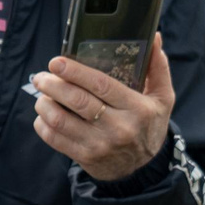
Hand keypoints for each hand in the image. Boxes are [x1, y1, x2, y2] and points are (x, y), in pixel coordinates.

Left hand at [32, 36, 174, 181]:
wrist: (144, 168)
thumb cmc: (149, 125)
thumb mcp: (162, 98)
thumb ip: (158, 67)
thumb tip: (154, 36)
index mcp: (136, 107)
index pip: (101, 85)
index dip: (75, 71)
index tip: (56, 62)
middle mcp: (118, 127)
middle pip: (77, 101)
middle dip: (53, 85)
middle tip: (41, 77)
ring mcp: (100, 144)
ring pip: (61, 120)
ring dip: (44, 104)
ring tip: (41, 94)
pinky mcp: (86, 157)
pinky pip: (55, 139)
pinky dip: (43, 124)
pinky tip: (43, 115)